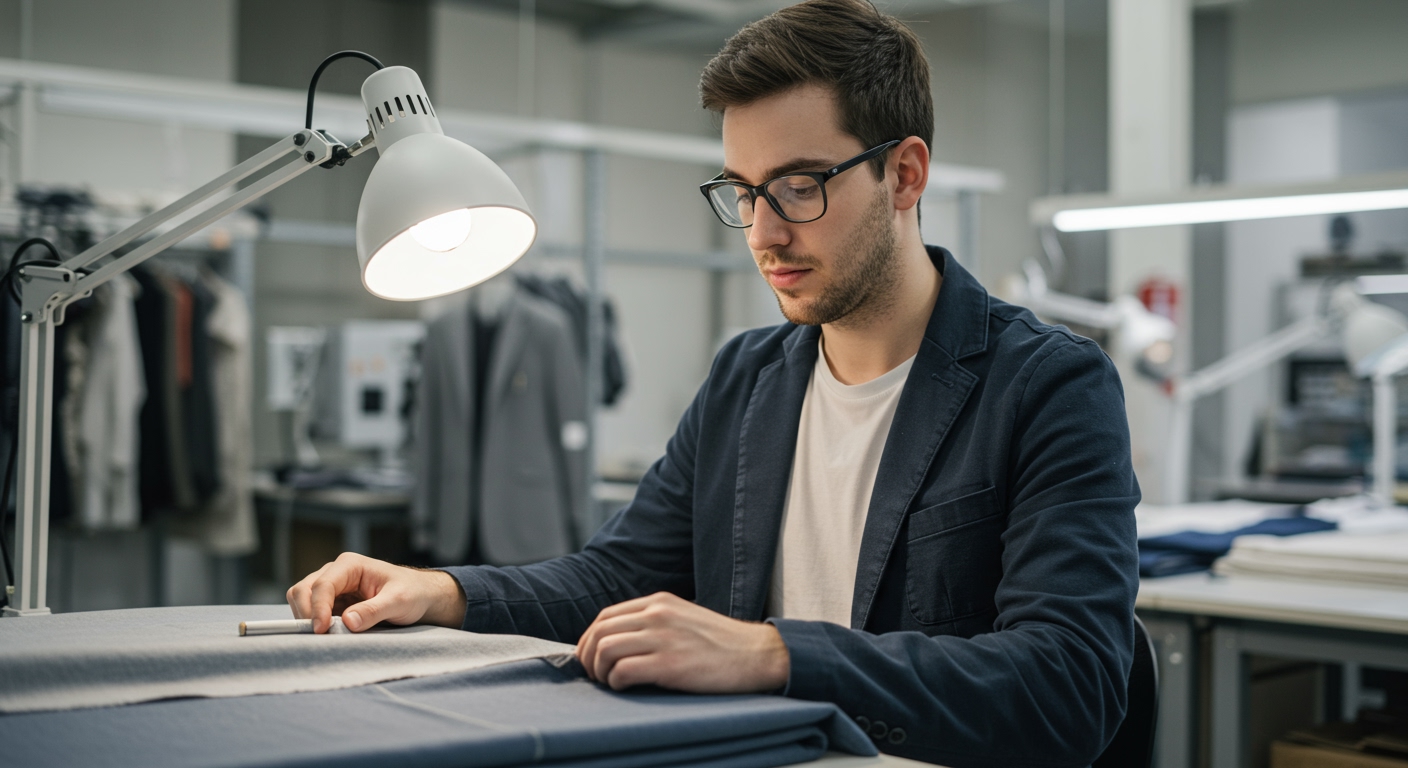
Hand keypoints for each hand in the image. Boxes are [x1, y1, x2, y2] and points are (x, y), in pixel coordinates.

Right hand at [286, 552, 465, 632]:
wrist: (420, 596)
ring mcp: (332, 587)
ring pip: (302, 600)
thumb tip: (348, 622)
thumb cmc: (412, 592)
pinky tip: (329, 633)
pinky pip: (312, 612)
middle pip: (304, 590)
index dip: (318, 608)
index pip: (323, 584)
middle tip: (320, 636)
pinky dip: (314, 623)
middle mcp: (336, 572)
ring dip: (308, 618)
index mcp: (351, 564)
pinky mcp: (332, 602)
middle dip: (307, 613)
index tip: (321, 629)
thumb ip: (374, 610)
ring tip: (326, 635)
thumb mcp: (399, 601)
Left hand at [575, 592, 789, 693]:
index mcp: (659, 602)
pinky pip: (622, 671)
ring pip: (605, 650)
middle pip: (599, 632)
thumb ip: (653, 621)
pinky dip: (616, 683)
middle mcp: (657, 614)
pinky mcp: (669, 664)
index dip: (589, 639)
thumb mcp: (683, 617)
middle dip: (587, 657)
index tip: (591, 657)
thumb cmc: (722, 643)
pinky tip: (625, 687)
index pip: (605, 616)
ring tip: (610, 682)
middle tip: (594, 675)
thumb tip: (620, 641)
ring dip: (599, 672)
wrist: (756, 655)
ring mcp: (663, 638)